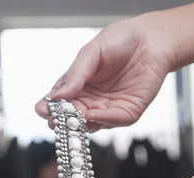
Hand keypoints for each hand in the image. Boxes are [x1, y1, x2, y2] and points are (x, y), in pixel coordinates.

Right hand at [35, 15, 177, 130]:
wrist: (151, 38)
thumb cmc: (120, 41)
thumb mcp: (92, 53)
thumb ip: (75, 74)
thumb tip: (57, 95)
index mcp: (78, 86)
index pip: (59, 101)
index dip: (49, 107)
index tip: (41, 109)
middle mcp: (91, 100)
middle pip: (73, 116)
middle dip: (63, 119)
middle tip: (54, 121)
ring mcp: (109, 108)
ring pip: (91, 123)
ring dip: (81, 123)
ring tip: (73, 118)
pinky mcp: (128, 112)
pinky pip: (114, 120)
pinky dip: (103, 119)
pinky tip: (93, 115)